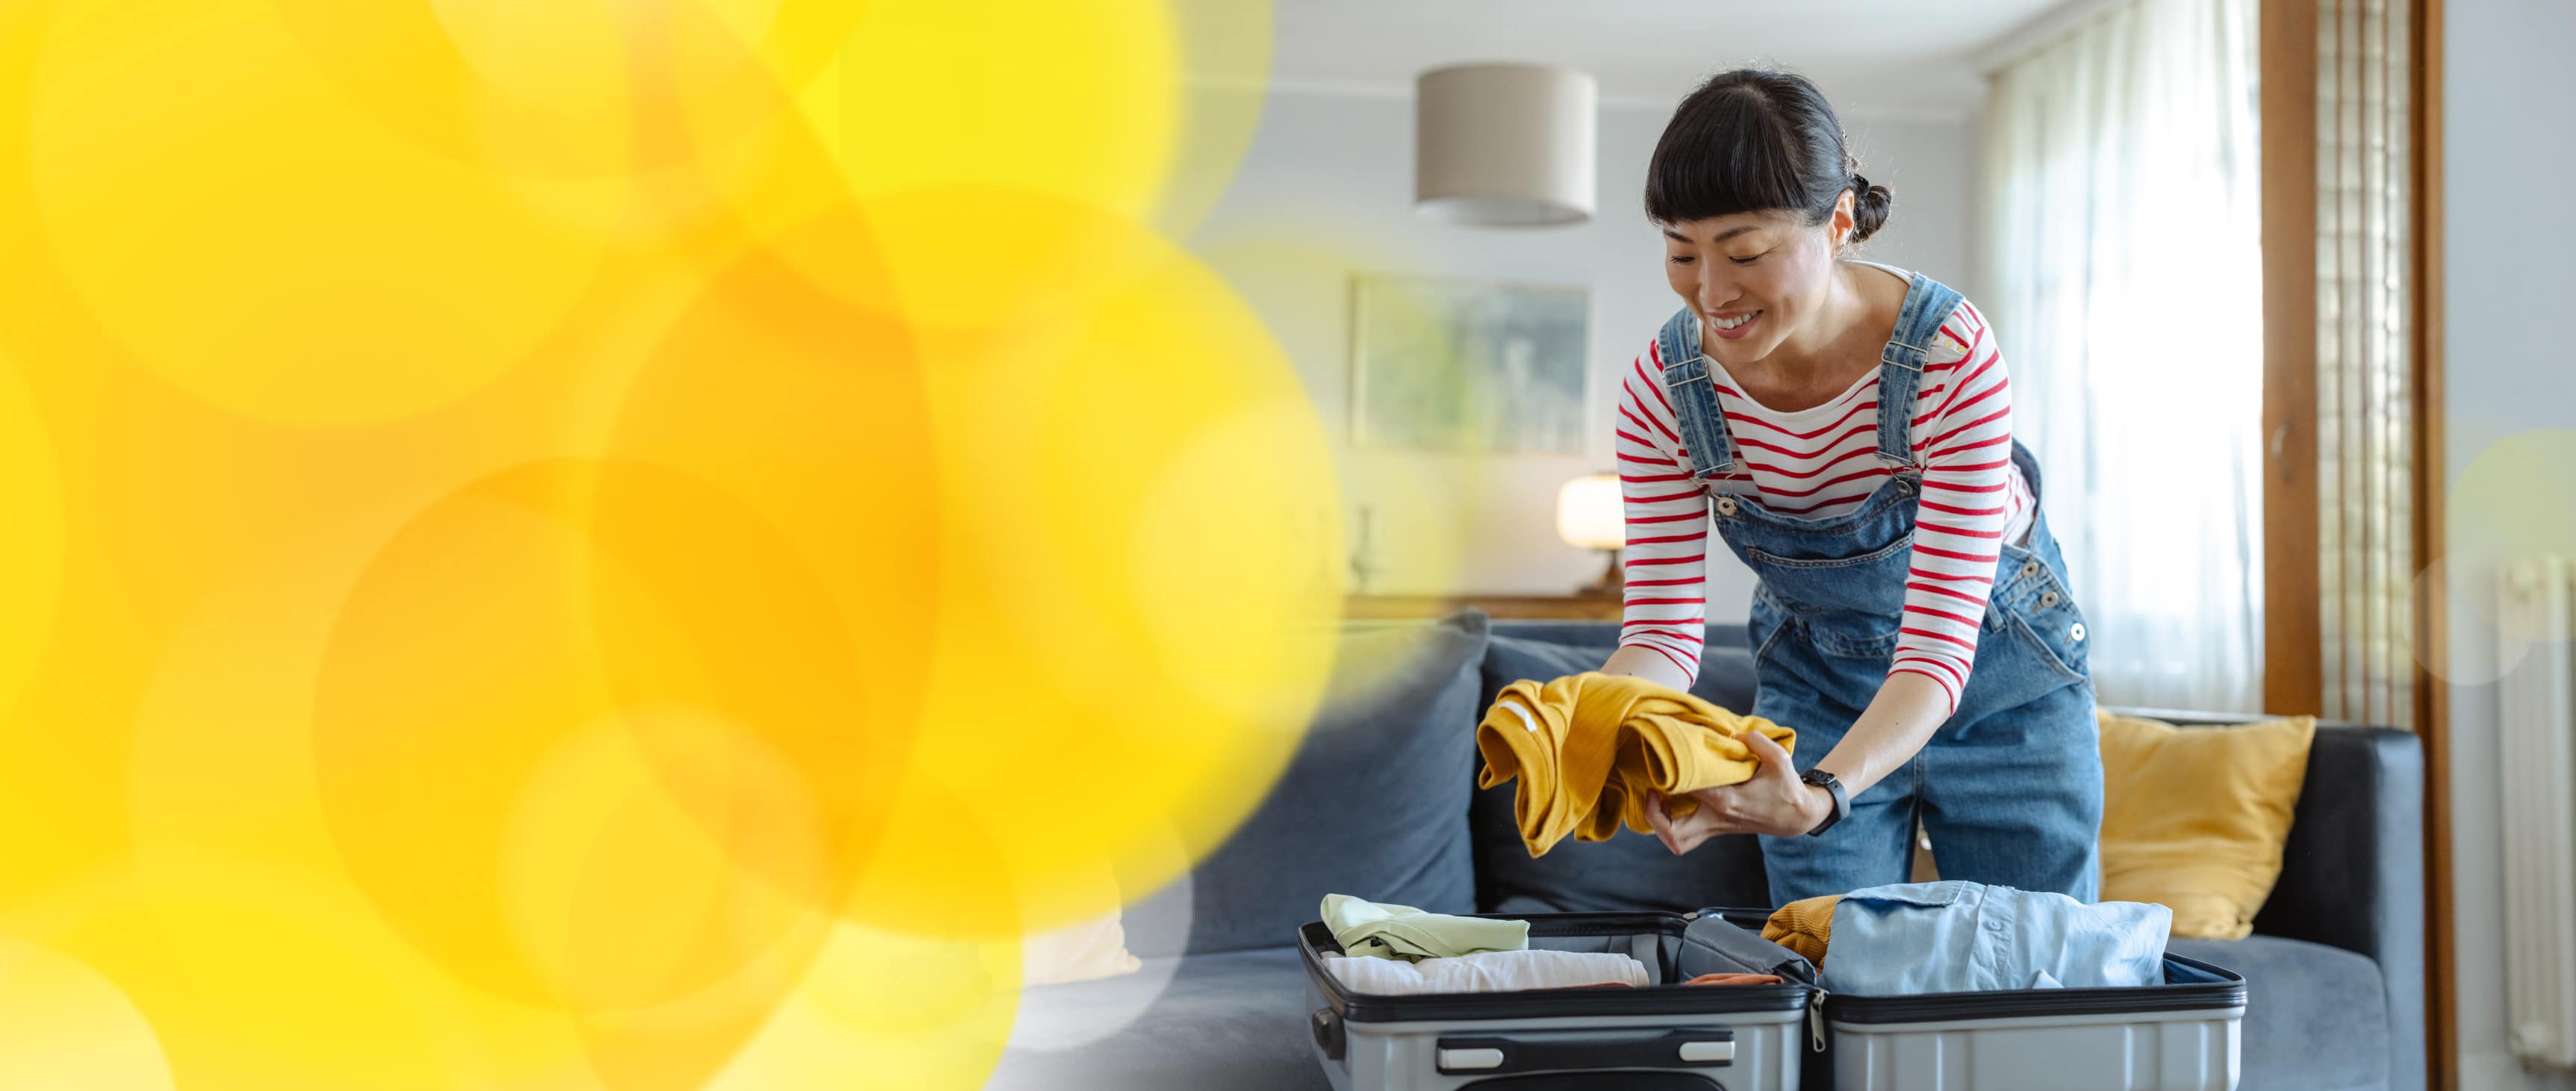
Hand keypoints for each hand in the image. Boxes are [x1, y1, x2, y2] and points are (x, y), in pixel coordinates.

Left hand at [1642, 730, 1831, 851]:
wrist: (1796, 817)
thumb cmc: (1786, 788)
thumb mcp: (1780, 759)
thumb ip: (1757, 741)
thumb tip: (1733, 733)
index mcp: (1728, 801)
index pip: (1689, 790)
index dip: (1672, 774)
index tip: (1666, 757)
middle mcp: (1716, 819)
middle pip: (1673, 834)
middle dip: (1654, 816)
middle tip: (1651, 790)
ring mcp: (1714, 828)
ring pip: (1676, 842)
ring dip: (1659, 824)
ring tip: (1656, 797)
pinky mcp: (1714, 829)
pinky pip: (1683, 836)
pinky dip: (1669, 824)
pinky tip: (1669, 800)